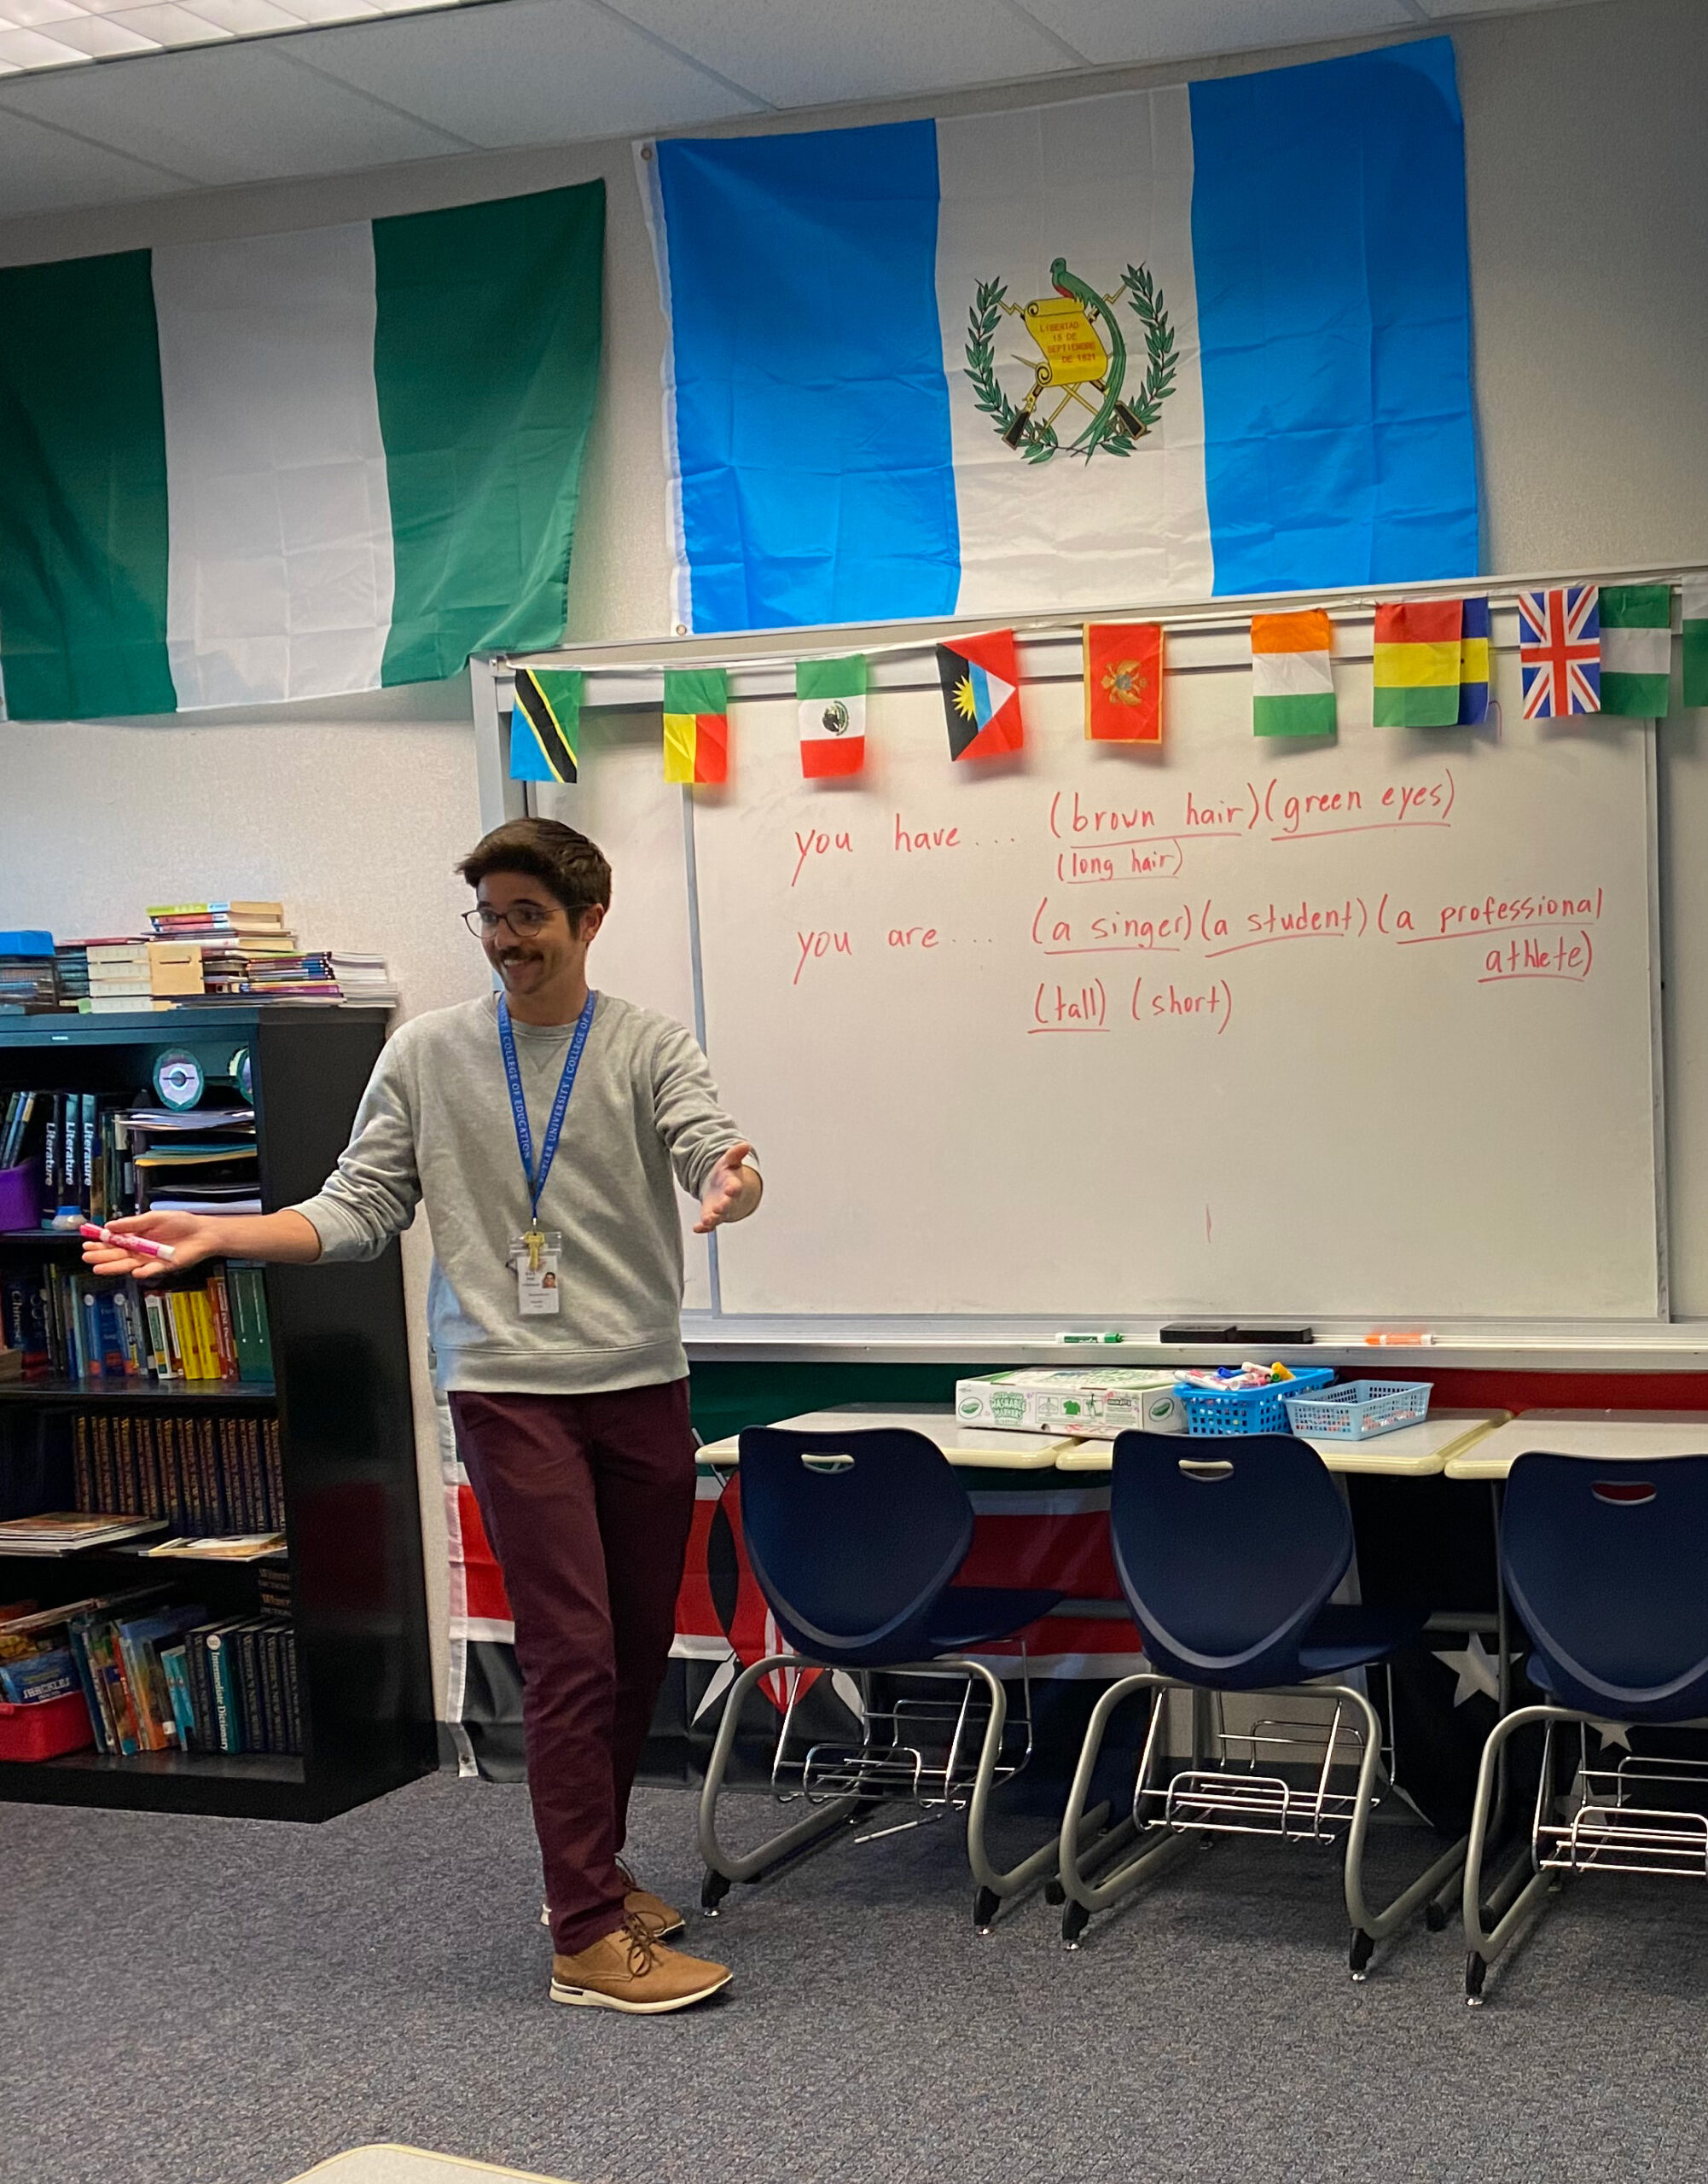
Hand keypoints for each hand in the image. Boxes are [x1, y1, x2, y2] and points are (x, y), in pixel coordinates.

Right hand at [81, 1211, 222, 1281]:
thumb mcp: (153, 1218)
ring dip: (114, 1266)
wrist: (202, 1232)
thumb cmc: (180, 1223)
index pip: (114, 1242)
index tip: (86, 1243)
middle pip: (118, 1255)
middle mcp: (141, 1250)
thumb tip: (109, 1226)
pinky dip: (144, 1271)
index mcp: (137, 1236)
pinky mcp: (163, 1266)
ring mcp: (150, 1259)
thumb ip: (132, 1223)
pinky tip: (134, 1271)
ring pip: (129, 1265)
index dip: (101, 1243)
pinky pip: (151, 1270)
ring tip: (98, 1268)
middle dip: (101, 1257)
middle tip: (87, 1257)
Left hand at [695, 1143, 758, 1233]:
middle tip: (719, 1208)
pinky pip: (709, 1225)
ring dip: (713, 1219)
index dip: (733, 1188)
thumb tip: (745, 1145)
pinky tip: (697, 1228)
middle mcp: (728, 1200)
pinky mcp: (711, 1216)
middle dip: (723, 1206)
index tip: (731, 1189)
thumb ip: (735, 1154)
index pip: (735, 1187)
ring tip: (706, 1221)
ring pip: (718, 1217)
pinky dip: (703, 1228)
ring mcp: (720, 1209)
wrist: (725, 1189)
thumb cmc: (727, 1174)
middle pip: (728, 1204)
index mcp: (733, 1185)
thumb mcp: (730, 1161)